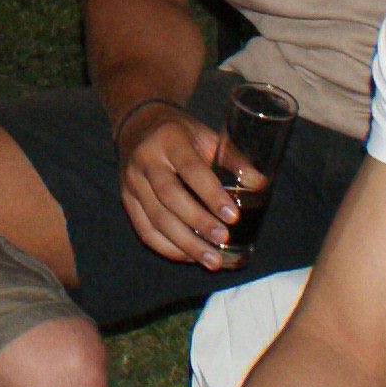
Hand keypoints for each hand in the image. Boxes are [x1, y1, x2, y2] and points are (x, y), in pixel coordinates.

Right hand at [116, 106, 252, 268]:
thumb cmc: (180, 133)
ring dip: (185, 243)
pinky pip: (144, 230)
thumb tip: (258, 183)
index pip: (190, 169)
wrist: (137, 126)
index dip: (212, 194)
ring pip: (156, 219)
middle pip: (170, 197)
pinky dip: (168, 248)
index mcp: (169, 139)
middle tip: (223, 239)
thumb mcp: (206, 136)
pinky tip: (190, 256)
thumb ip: (232, 158)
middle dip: (198, 222)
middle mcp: (145, 159)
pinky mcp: (126, 200)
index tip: (232, 216)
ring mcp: (132, 181)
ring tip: (211, 260)